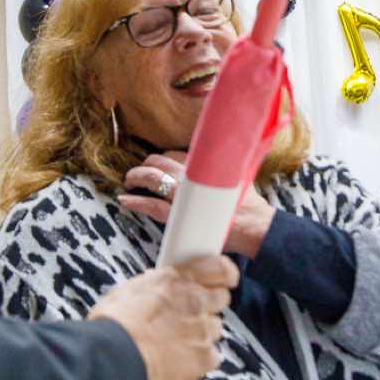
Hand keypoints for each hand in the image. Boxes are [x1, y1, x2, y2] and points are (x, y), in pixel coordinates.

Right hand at [89, 256, 236, 379]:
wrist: (114, 358)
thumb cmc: (113, 326)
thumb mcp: (129, 292)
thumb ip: (154, 289)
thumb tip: (157, 291)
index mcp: (176, 279)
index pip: (218, 267)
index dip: (224, 274)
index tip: (225, 278)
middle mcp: (194, 301)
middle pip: (221, 298)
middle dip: (209, 306)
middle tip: (189, 316)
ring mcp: (203, 330)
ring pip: (215, 329)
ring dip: (202, 334)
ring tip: (176, 344)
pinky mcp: (205, 357)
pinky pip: (212, 357)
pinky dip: (199, 362)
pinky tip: (179, 364)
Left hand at [117, 151, 276, 258]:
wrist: (254, 226)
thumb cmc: (249, 207)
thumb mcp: (237, 178)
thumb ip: (222, 172)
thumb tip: (220, 167)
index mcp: (204, 165)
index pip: (175, 154)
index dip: (162, 158)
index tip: (157, 163)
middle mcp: (191, 175)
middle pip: (159, 162)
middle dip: (145, 165)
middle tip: (138, 172)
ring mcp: (183, 194)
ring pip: (152, 178)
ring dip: (135, 177)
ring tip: (128, 181)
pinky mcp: (179, 215)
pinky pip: (152, 205)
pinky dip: (135, 202)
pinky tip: (124, 201)